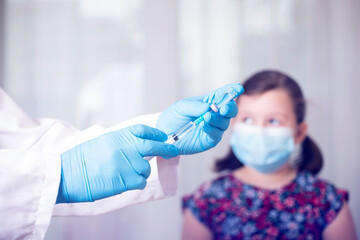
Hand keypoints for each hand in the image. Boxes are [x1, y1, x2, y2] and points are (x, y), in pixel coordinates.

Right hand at [56, 125, 178, 202]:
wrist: (66, 175)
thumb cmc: (81, 160)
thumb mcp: (101, 143)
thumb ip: (120, 142)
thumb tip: (138, 145)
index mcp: (116, 136)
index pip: (142, 130)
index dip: (155, 133)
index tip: (162, 136)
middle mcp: (123, 147)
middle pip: (152, 146)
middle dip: (165, 148)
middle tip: (172, 150)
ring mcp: (125, 163)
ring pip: (146, 168)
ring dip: (140, 172)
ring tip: (124, 174)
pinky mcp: (125, 179)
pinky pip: (140, 181)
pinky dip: (136, 183)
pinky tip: (124, 182)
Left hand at [157, 83, 243, 154]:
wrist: (164, 134)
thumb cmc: (173, 117)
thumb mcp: (181, 107)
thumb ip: (195, 106)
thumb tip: (209, 107)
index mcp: (208, 102)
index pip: (223, 95)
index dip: (232, 91)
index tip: (238, 88)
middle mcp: (214, 115)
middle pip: (229, 110)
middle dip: (230, 108)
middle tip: (224, 108)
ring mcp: (213, 127)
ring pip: (224, 123)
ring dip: (218, 119)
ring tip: (207, 117)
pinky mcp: (210, 139)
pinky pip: (216, 134)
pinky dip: (212, 129)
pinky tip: (204, 126)